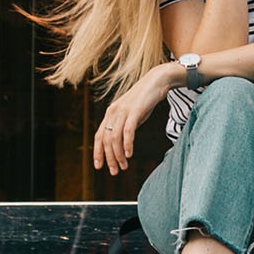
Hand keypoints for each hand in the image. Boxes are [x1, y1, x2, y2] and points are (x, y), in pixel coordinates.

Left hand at [92, 61, 177, 175]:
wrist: (156, 82)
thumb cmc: (144, 100)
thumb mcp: (130, 115)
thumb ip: (124, 127)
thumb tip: (122, 145)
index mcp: (110, 114)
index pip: (98, 136)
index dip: (98, 152)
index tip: (99, 166)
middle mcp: (113, 112)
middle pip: (106, 140)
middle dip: (109, 158)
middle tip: (114, 172)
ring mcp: (122, 111)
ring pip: (114, 138)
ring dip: (118, 155)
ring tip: (123, 166)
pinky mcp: (134, 111)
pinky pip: (128, 131)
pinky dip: (127, 144)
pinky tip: (129, 154)